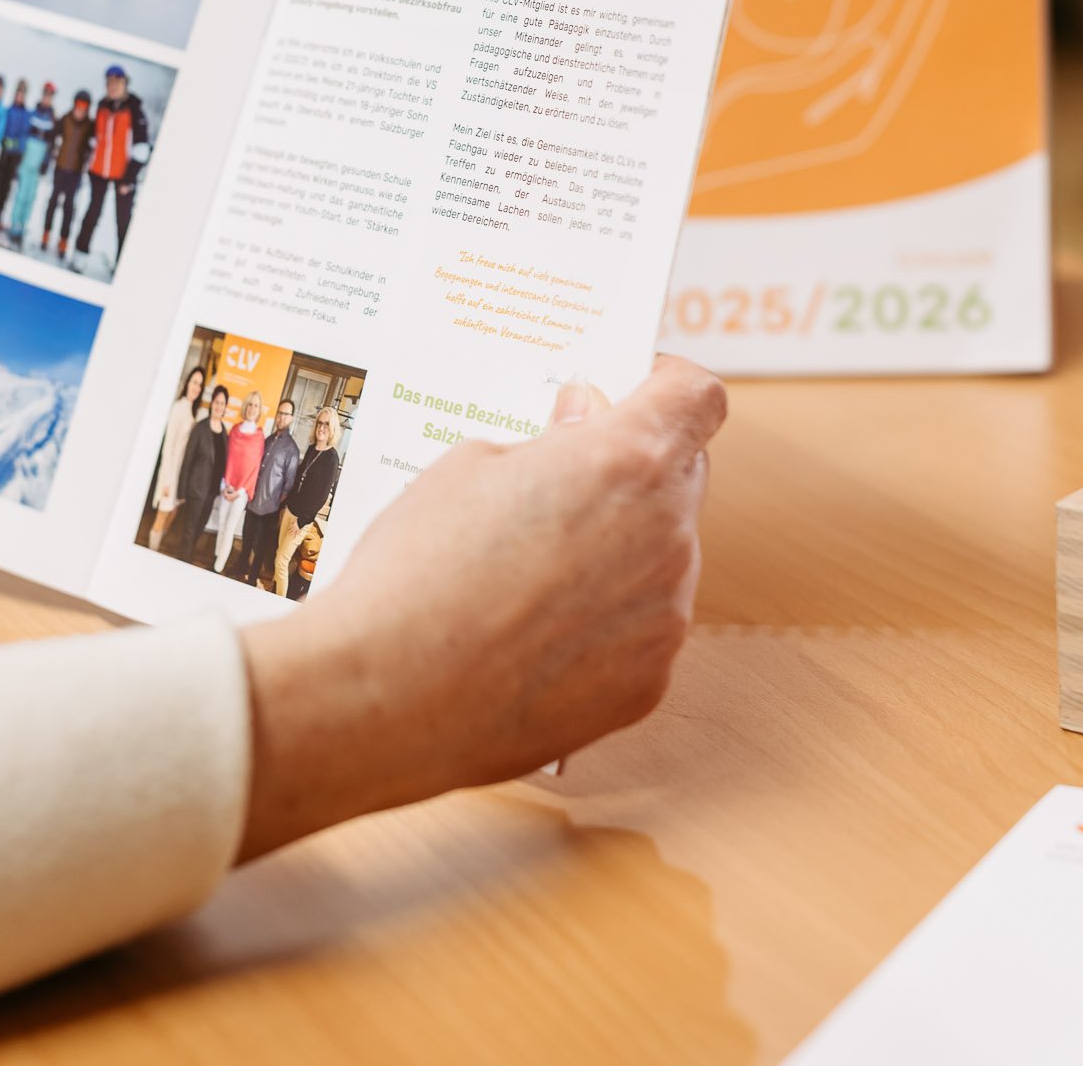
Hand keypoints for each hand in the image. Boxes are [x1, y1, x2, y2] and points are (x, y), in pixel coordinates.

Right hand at [235, 355, 723, 858]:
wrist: (385, 698)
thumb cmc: (415, 569)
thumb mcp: (467, 467)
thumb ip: (548, 442)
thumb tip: (583, 423)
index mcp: (627, 461)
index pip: (697, 397)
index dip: (667, 385)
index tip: (629, 393)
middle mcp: (668, 536)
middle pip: (682, 478)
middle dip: (634, 471)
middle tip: (561, 484)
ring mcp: (665, 617)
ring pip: (661, 560)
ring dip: (618, 552)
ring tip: (529, 576)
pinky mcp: (648, 684)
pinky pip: (640, 633)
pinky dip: (603, 626)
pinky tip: (532, 638)